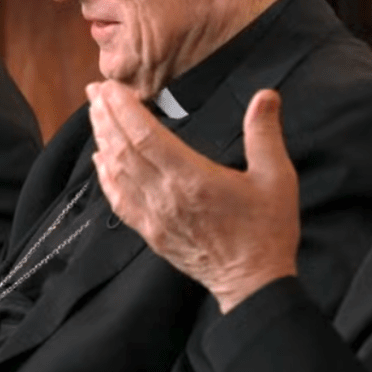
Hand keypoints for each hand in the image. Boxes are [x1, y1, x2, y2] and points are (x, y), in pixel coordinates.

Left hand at [87, 81, 299, 312]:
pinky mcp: (151, 232)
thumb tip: (266, 95)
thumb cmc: (267, 230)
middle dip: (106, 116)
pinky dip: (104, 176)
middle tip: (95, 90)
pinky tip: (100, 159)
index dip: (124, 109)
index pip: (145, 136)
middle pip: (123, 149)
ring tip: (95, 113)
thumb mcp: (276, 177)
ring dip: (102, 139)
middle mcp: (165, 196)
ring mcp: (154, 217)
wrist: (252, 284)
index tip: (112, 87)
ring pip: (117, 172)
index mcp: (192, 179)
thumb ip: (265, 133)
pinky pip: (118, 200)